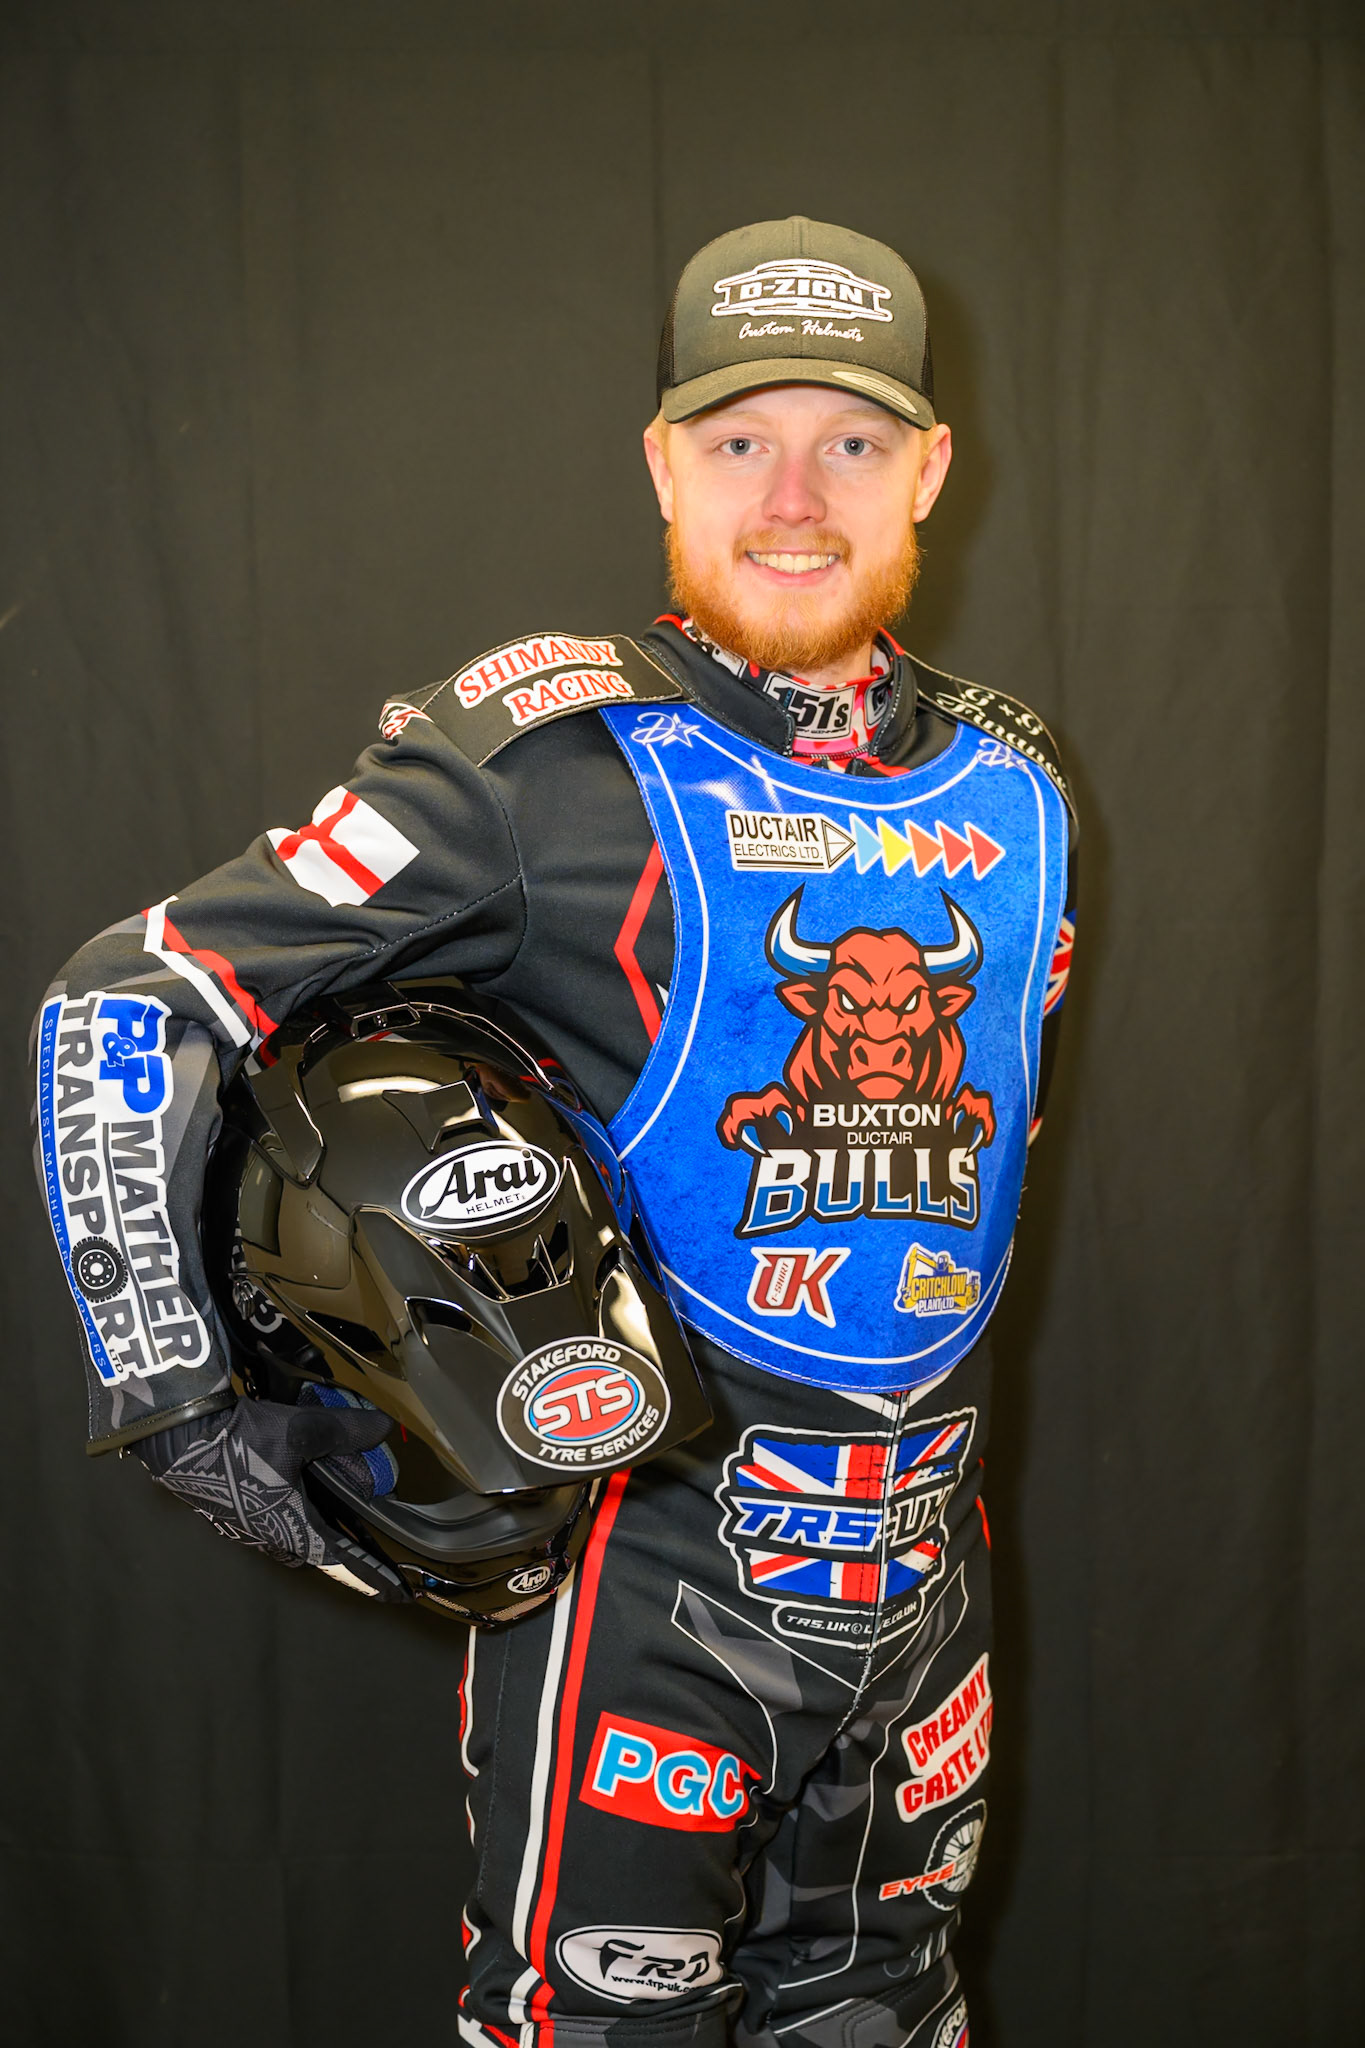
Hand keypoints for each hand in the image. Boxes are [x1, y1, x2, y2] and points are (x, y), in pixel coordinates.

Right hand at [131, 1393, 409, 1601]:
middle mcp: (271, 1538)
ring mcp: (246, 1530)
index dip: (375, 1577)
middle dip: (345, 1557)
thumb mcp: (302, 1431)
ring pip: (291, 1541)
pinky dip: (291, 1518)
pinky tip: (292, 1497)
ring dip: (315, 1536)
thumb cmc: (241, 1443)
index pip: (345, 1560)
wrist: (178, 1440)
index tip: (399, 1596)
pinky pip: (270, 1526)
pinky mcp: (230, 1515)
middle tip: (369, 1552)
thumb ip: (345, 1431)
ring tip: (334, 1523)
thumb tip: (384, 1427)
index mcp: (294, 1528)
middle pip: (318, 1554)